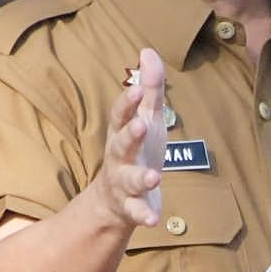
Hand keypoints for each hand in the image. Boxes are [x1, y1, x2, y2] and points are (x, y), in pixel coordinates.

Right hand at [94, 51, 169, 234]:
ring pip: (129, 180)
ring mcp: (123, 183)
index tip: (136, 89)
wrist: (115, 199)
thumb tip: (148, 51)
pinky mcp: (132, 207)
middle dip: (130, 135)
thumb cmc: (136, 150)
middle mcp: (118, 157)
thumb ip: (150, 89)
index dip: (127, 103)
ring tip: (153, 177)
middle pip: (121, 144)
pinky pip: (136, 212)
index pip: (121, 115)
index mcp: (122, 133)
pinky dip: (144, 215)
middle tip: (141, 125)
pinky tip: (155, 220)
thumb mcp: (146, 118)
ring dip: (140, 178)